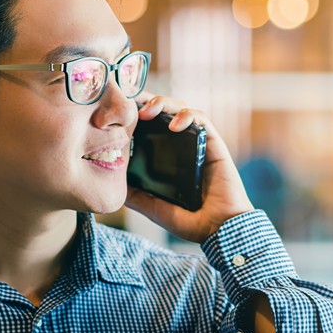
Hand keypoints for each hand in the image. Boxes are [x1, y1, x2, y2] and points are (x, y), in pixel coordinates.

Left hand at [125, 93, 254, 242]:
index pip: (150, 127)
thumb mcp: (154, 208)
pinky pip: (202, 120)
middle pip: (164, 112)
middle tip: (130, 103)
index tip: (119, 112)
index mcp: (168, 159)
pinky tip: (175, 124)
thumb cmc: (191, 222)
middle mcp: (182, 147)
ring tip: (148, 111)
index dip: (136, 114)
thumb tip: (114, 184)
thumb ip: (136, 196)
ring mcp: (198, 144)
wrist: (219, 230)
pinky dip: (188, 116)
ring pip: (181, 109)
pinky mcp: (214, 144)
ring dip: (164, 103)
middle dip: (147, 102)